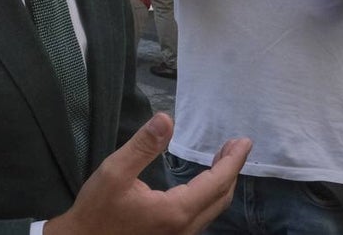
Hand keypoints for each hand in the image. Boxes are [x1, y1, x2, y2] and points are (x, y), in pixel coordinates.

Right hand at [44, 113, 250, 234]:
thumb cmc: (98, 209)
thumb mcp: (114, 172)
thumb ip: (143, 146)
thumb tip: (166, 118)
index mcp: (176, 211)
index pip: (216, 183)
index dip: (233, 161)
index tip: (244, 141)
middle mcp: (185, 228)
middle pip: (221, 198)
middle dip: (231, 170)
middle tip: (236, 145)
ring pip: (213, 209)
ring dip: (222, 183)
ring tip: (223, 159)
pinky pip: (202, 216)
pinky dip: (210, 195)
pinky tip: (203, 182)